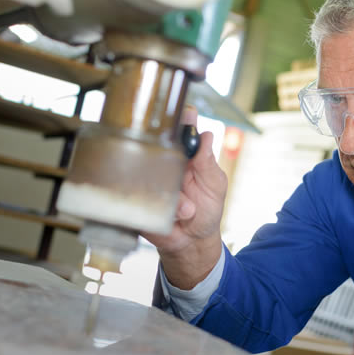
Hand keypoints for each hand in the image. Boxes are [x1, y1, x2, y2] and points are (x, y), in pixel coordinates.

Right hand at [141, 106, 226, 288]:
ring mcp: (149, 180)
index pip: (179, 131)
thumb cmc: (206, 208)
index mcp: (183, 155)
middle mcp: (163, 163)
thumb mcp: (215, 185)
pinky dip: (167, 210)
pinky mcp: (138, 199)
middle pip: (158, 147)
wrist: (192, 241)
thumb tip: (208, 136)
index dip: (182, 120)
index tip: (188, 113)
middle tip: (186, 177)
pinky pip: (146, 198)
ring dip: (177, 196)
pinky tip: (177, 218)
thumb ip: (209, 163)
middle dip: (174, 163)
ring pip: (154, 175)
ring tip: (190, 210)